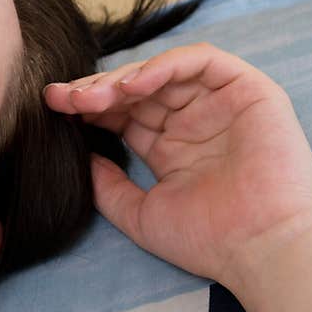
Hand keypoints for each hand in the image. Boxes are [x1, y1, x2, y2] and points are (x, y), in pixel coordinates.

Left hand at [43, 42, 311, 288]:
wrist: (259, 249)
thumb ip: (107, 185)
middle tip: (62, 99)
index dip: (86, 107)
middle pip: (135, 89)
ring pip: (161, 71)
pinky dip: (164, 66)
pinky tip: (132, 85)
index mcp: (168, 146)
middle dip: (94, 90)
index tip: (53, 108)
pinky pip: (201, 61)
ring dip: (121, 78)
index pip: (121, 113)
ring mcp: (218, 103)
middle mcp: (191, 120)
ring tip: (90, 97)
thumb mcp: (139, 212)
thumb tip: (80, 157)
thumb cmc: (207, 239)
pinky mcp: (247, 90)